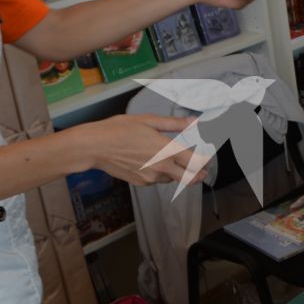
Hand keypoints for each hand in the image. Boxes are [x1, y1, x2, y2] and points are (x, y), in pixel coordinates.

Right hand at [66, 114, 208, 186]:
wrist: (95, 147)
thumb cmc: (119, 129)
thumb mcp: (148, 120)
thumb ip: (174, 124)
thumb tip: (194, 121)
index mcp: (167, 150)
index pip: (196, 161)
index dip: (206, 160)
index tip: (208, 155)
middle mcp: (163, 167)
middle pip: (191, 178)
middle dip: (199, 174)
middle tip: (202, 168)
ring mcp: (152, 178)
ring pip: (174, 179)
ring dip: (178, 172)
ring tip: (174, 160)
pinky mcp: (142, 183)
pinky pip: (158, 180)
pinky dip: (162, 174)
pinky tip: (153, 162)